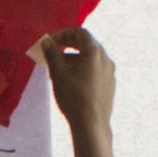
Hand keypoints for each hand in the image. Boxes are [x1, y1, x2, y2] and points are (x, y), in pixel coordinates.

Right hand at [38, 26, 114, 140]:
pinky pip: (95, 70)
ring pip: (91, 58)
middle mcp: (106, 58)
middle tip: (53, 52)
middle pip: (87, 44)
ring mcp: (110, 72)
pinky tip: (72, 82)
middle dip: (68, 46)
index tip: (50, 43)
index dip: (62, 34)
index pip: (79, 32)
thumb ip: (52, 53)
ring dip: (75, 58)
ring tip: (60, 69)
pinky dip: (83, 69)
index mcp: (94, 51)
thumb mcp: (58, 73)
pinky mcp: (110, 85)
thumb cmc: (73, 96)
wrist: (91, 124)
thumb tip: (47, 42)